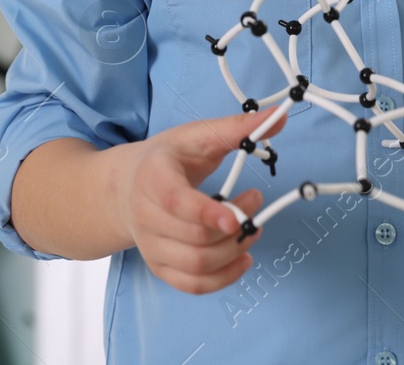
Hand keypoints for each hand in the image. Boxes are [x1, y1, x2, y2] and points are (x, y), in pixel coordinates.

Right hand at [114, 106, 285, 293]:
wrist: (125, 186)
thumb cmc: (167, 158)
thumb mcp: (198, 135)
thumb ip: (238, 128)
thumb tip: (278, 118)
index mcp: (152, 177)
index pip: (176, 202)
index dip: (208, 213)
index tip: (238, 217)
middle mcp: (145, 216)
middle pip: (195, 238)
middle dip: (236, 226)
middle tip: (256, 201)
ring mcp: (151, 246)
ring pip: (196, 265)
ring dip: (234, 251)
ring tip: (253, 228)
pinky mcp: (159, 267)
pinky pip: (191, 285)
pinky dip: (222, 278)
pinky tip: (243, 259)